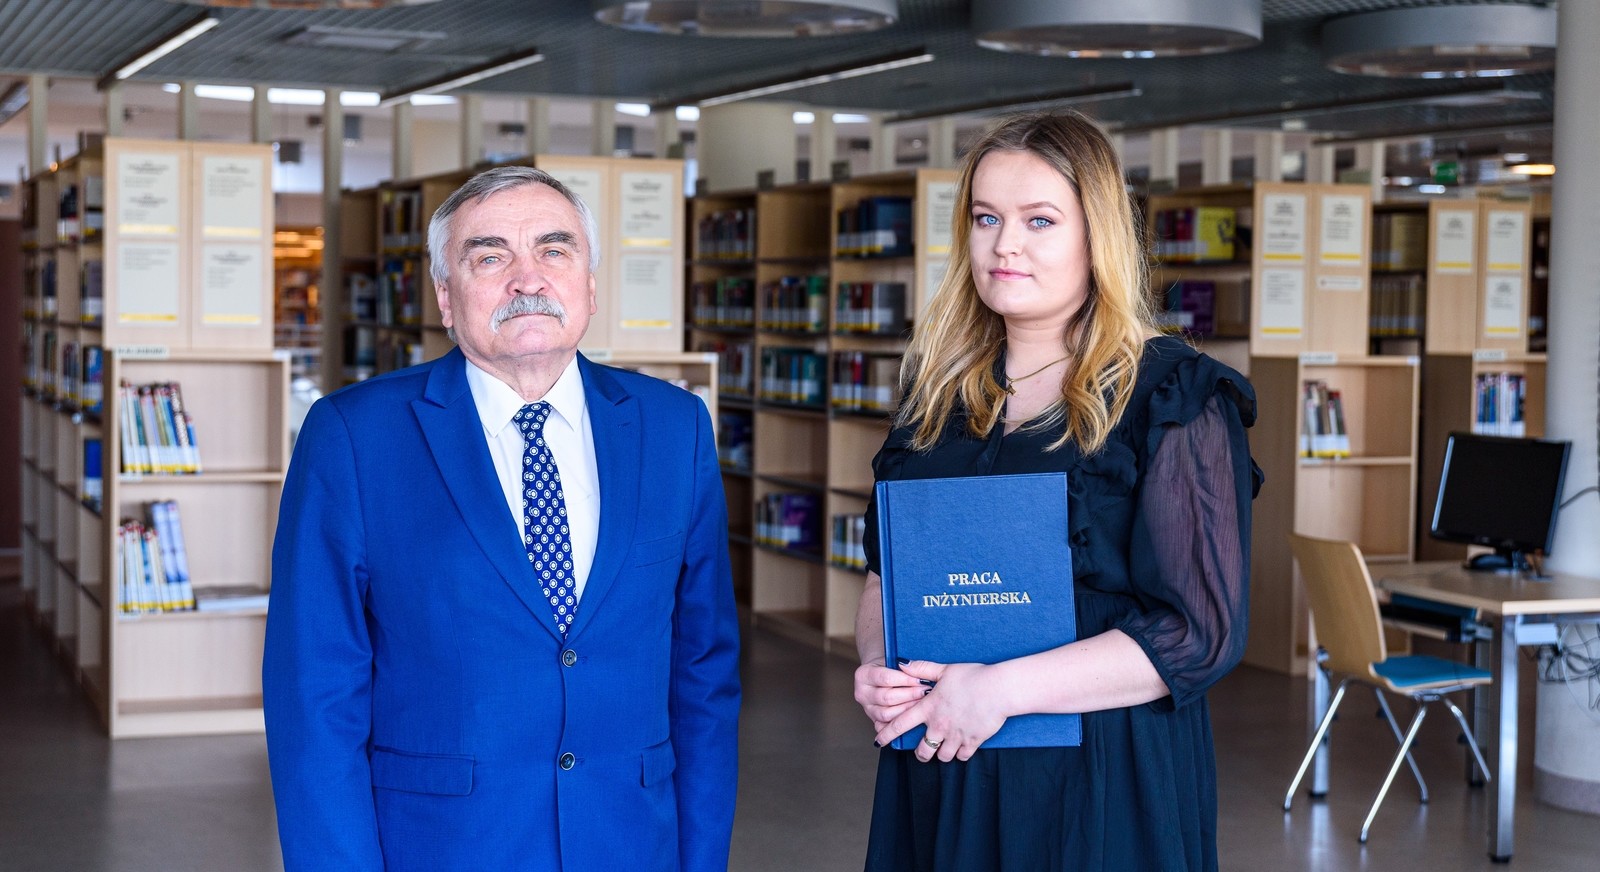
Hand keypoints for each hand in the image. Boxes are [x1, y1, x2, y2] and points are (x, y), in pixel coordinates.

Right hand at [854, 661, 927, 732]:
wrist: (879, 674)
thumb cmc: (889, 666)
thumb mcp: (894, 660)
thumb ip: (904, 666)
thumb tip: (921, 676)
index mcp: (863, 675)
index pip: (885, 678)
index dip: (906, 680)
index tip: (922, 680)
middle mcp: (862, 693)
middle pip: (887, 698)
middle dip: (909, 695)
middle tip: (926, 691)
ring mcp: (867, 708)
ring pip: (887, 714)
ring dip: (907, 709)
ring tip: (922, 703)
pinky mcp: (874, 720)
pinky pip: (887, 726)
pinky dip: (900, 722)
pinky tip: (913, 716)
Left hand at [877, 661, 1008, 762]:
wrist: (998, 689)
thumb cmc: (973, 676)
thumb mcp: (944, 669)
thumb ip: (922, 668)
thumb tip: (902, 664)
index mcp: (929, 708)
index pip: (900, 724)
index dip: (887, 734)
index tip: (879, 741)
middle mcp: (940, 726)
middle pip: (922, 751)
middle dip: (920, 754)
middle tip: (922, 752)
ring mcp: (956, 736)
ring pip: (943, 757)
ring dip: (942, 754)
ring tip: (944, 748)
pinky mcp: (973, 742)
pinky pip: (963, 756)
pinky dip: (961, 754)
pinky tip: (962, 747)